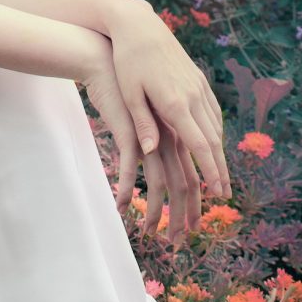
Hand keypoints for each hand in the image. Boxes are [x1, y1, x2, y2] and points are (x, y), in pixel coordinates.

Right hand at [82, 56, 204, 243]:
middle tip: (179, 242)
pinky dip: (127, 190)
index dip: (196, 204)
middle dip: (184, 216)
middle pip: (183, 185)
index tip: (194, 227)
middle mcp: (169, 137)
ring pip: (160, 183)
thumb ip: (154, 134)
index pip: (193, 176)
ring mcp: (149, 136)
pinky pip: (128, 169)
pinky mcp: (128, 132)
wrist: (105, 59)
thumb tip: (158, 157)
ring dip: (157, 212)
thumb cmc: (123, 85)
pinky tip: (121, 207)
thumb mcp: (144, 113)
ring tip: (150, 234)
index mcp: (177, 133)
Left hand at [107, 0, 230, 200]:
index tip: (219, 193)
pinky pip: (212, 109)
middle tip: (225, 194)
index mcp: (175, 102)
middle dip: (221, 169)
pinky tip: (213, 141)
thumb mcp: (130, 92)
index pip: (200, 145)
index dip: (212, 171)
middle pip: (213, 140)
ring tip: (220, 174)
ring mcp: (198, 85)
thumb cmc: (127, 59)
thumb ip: (142, 123)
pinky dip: (215, 129)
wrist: (139, 25)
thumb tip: (151, 152)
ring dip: (219, 152)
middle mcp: (193, 95)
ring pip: (215, 125)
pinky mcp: (197, 77)